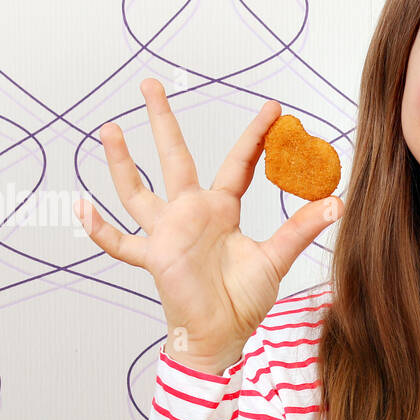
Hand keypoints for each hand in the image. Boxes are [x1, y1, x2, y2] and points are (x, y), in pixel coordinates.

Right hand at [74, 79, 340, 373]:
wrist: (220, 337)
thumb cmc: (244, 302)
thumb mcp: (276, 260)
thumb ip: (300, 230)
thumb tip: (338, 203)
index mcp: (221, 210)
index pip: (238, 163)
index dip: (256, 136)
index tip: (275, 107)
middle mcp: (190, 214)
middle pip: (173, 157)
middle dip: (162, 120)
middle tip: (150, 83)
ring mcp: (167, 234)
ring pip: (137, 192)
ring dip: (121, 163)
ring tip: (109, 129)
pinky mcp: (153, 257)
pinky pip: (119, 243)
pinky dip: (100, 228)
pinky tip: (81, 207)